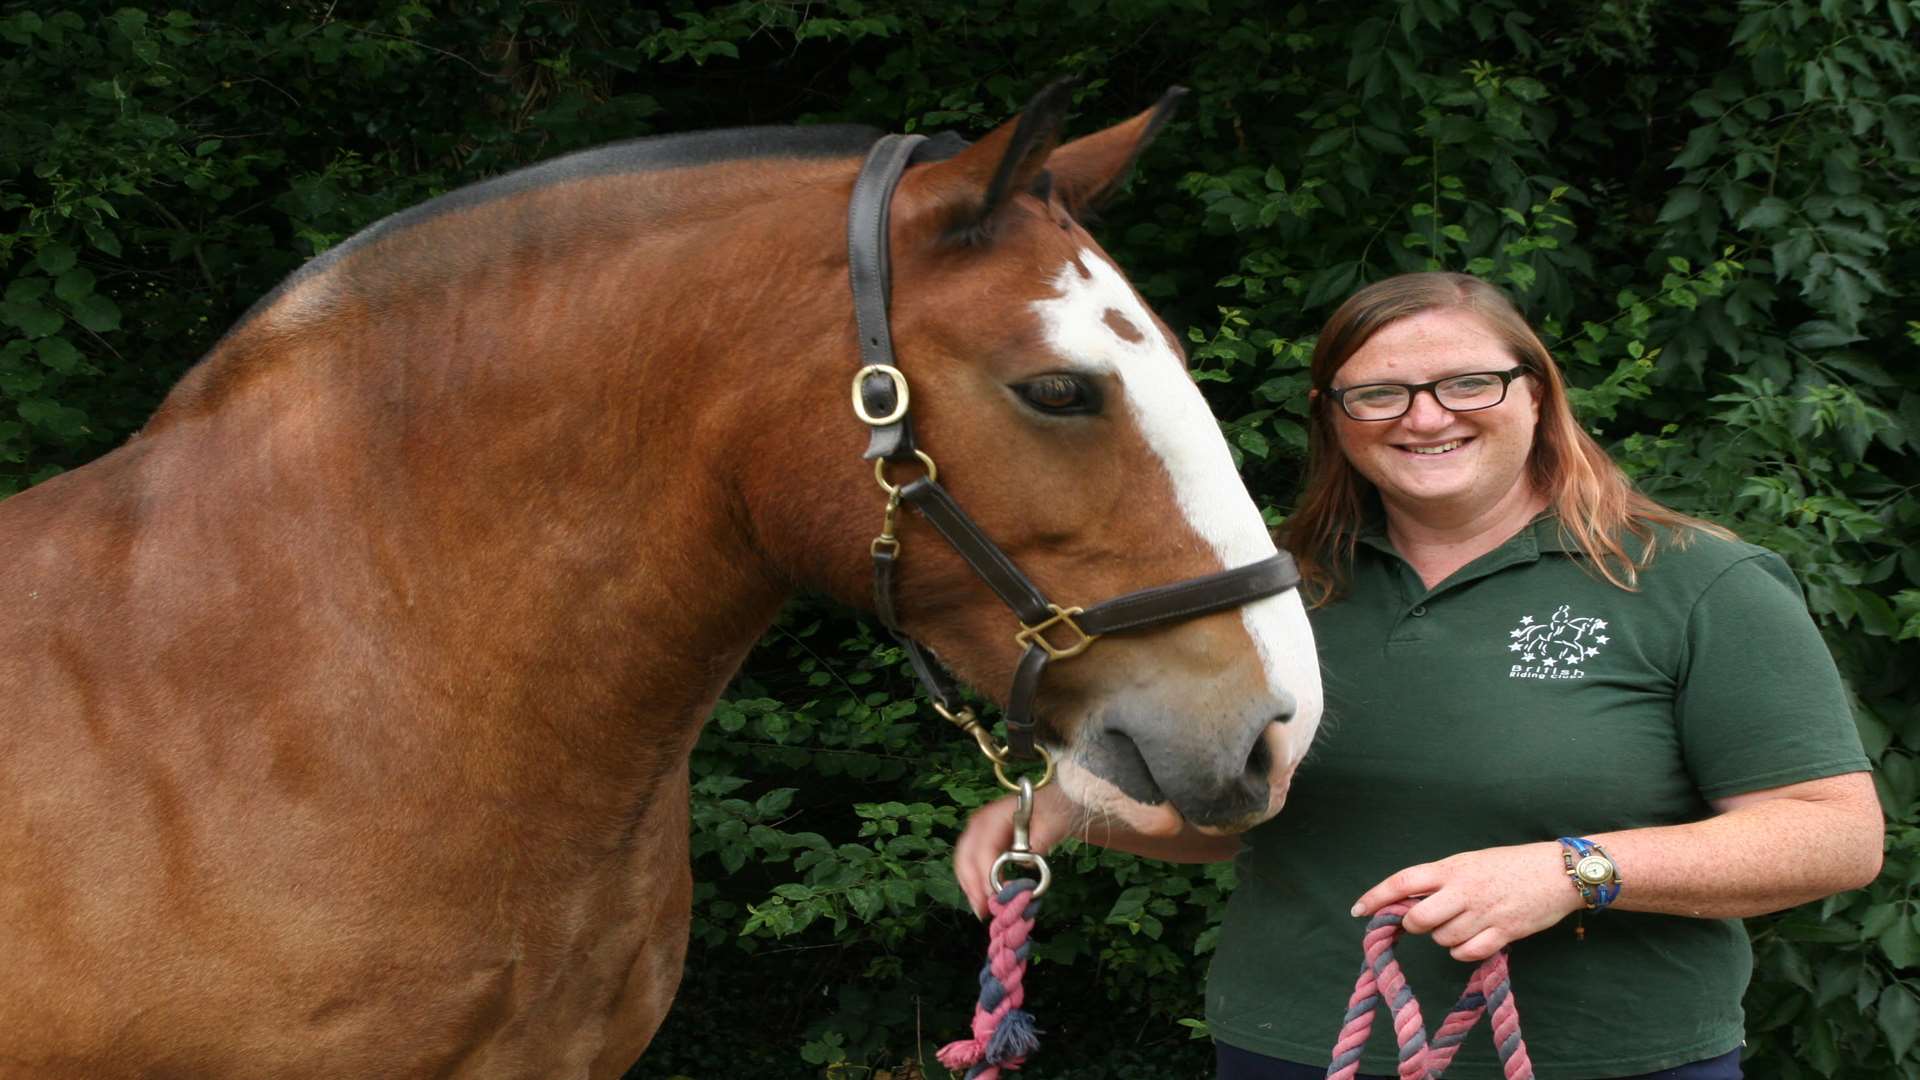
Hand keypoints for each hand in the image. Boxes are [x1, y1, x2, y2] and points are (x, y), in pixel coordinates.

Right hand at [952, 783, 1085, 918]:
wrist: (1050, 805)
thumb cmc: (1051, 813)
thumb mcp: (1051, 825)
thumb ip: (1039, 842)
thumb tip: (1025, 864)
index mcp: (995, 816)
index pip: (983, 846)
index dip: (985, 873)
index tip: (994, 895)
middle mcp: (979, 823)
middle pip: (965, 856)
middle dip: (972, 885)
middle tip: (983, 910)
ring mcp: (976, 833)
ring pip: (963, 863)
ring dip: (969, 887)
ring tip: (981, 910)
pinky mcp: (979, 844)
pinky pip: (968, 865)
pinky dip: (972, 883)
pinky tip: (981, 899)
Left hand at [1350, 842, 1582, 961]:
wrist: (1558, 872)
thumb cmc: (1511, 865)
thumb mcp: (1470, 862)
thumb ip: (1441, 879)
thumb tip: (1409, 900)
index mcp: (1452, 868)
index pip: (1403, 881)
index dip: (1377, 897)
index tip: (1359, 910)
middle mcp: (1464, 890)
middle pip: (1418, 919)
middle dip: (1414, 925)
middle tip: (1423, 922)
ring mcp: (1484, 913)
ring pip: (1442, 939)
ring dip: (1443, 938)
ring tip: (1461, 923)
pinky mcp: (1504, 933)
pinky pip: (1467, 952)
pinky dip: (1463, 951)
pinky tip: (1473, 939)